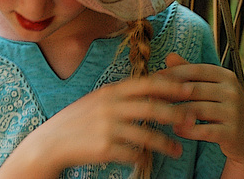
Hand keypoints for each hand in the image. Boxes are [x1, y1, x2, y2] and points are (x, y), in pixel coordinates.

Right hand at [0, 73, 195, 177]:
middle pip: (151, 108)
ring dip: (166, 144)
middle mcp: (110, 106)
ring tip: (178, 151)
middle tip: (191, 119)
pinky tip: (148, 160)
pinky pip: (133, 154)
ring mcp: (107, 127)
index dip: (170, 85)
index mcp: (110, 91)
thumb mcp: (97, 100)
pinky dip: (143, 157)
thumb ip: (121, 95)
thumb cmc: (78, 120)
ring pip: (146, 135)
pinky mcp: (104, 148)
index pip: (146, 84)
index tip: (189, 88)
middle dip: (175, 113)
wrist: (51, 142)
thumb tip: (152, 88)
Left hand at [161, 54, 243, 177]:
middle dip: (168, 94)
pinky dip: (187, 130)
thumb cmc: (223, 108)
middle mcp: (232, 91)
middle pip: (192, 89)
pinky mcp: (232, 132)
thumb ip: (190, 72)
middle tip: (150, 98)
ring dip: (174, 113)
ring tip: (159, 115)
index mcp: (225, 76)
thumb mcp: (211, 87)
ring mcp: (234, 112)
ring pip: (196, 109)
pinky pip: (204, 130)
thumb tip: (169, 56)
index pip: (194, 70)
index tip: (152, 79)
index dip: (171, 74)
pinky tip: (176, 130)